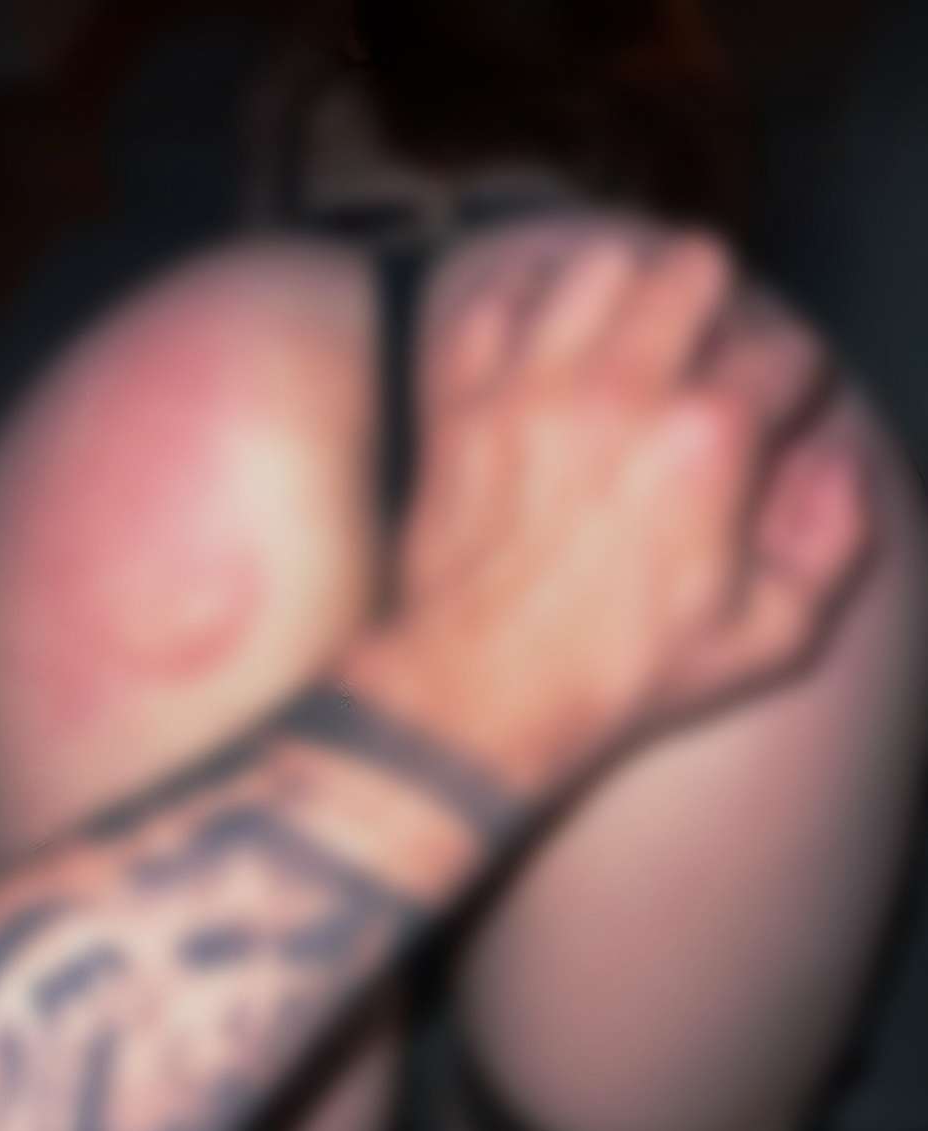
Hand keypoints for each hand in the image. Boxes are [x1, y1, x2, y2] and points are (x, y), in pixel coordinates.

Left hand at [394, 226, 870, 788]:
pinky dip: (523, 313)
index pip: (786, 351)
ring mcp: (531, 385)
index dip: (797, 378)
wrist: (481, 695)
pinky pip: (494, 302)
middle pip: (695, 268)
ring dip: (624, 296)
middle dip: (720, 304)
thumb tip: (836, 460)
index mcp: (708, 440)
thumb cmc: (622, 674)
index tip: (780, 402)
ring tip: (625, 342)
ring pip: (596, 266)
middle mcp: (622, 390)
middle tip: (707, 351)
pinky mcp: (462, 399)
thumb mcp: (767, 638)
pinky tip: (544, 347)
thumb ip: (834, 540)